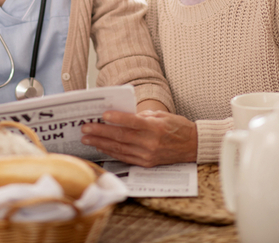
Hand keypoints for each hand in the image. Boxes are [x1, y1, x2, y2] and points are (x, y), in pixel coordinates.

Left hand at [80, 110, 197, 166]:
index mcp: (155, 128)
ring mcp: (148, 155)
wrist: (192, 146)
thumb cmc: (176, 126)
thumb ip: (140, 116)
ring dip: (101, 143)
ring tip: (87, 138)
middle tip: (85, 128)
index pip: (132, 122)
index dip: (117, 118)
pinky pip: (125, 157)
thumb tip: (120, 116)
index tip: (103, 115)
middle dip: (101, 132)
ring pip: (120, 149)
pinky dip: (111, 152)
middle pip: (121, 137)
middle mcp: (150, 143)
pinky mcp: (146, 163)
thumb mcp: (160, 115)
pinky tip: (100, 147)